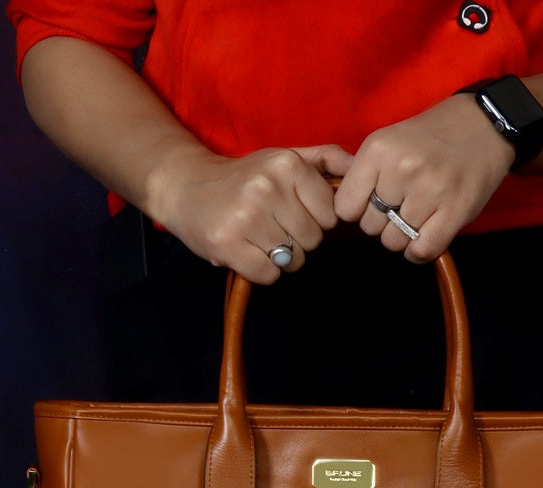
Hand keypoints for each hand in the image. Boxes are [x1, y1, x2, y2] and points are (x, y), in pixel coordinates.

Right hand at [152, 144, 352, 283]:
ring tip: (258, 237)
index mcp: (286, 164)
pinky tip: (247, 250)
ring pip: (293, 260)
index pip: (330, 214)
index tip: (292, 211)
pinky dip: (261, 270)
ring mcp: (246, 217)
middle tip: (272, 225)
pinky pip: (269, 275)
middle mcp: (267, 187)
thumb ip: (322, 158)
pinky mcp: (228, 245)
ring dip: (279, 257)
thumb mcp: (282, 158)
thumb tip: (356, 163)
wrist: (186, 188)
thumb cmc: (243, 178)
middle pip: (313, 240)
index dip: (315, 219)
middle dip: (297, 239)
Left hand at [333, 95, 513, 261]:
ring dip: (403, 237)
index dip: (357, 211)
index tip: (371, 204)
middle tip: (402, 206)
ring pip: (394, 242)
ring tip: (418, 216)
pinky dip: (419, 251)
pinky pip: (422, 250)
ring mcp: (430, 190)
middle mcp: (401, 169)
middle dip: (382, 223)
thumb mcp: (389, 141)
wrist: (483, 125)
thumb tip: (342, 210)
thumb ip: (364, 174)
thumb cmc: (431, 138)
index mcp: (378, 150)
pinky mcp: (455, 210)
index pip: (345, 207)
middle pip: (370, 228)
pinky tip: (426, 236)